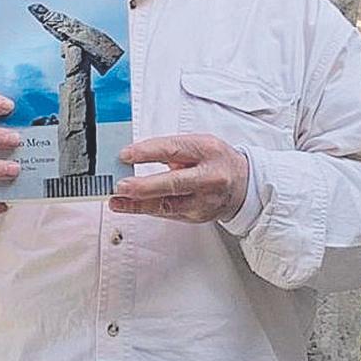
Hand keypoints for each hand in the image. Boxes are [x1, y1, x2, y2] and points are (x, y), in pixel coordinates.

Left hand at [110, 134, 248, 222]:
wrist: (243, 184)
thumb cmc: (216, 161)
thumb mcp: (199, 145)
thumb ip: (171, 149)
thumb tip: (134, 156)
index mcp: (207, 151)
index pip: (174, 150)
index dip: (147, 152)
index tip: (125, 155)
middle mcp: (208, 177)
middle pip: (174, 183)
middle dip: (145, 186)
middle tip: (122, 186)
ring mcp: (204, 200)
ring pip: (168, 204)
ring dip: (138, 204)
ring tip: (117, 201)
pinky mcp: (197, 216)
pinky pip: (168, 213)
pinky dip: (146, 209)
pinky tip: (129, 206)